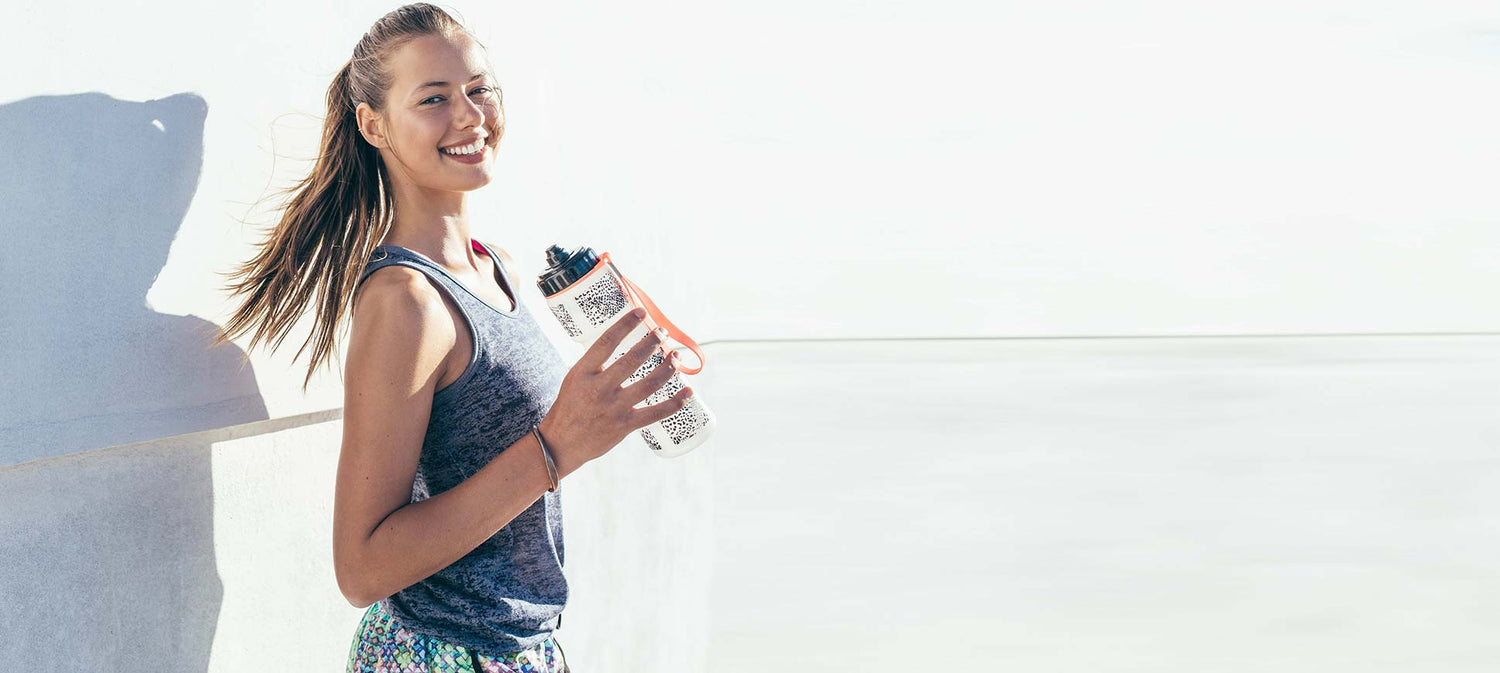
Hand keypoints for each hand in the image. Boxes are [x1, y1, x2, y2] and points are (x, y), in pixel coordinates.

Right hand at [539, 308, 693, 470]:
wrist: (561, 444)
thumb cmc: (570, 407)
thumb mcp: (574, 379)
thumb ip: (596, 364)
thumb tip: (623, 342)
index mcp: (583, 373)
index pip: (607, 342)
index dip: (626, 324)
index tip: (641, 312)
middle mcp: (598, 389)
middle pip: (632, 359)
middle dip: (652, 342)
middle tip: (663, 333)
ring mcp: (613, 408)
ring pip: (649, 384)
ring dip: (668, 368)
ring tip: (676, 357)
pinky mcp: (625, 426)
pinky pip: (656, 412)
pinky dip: (676, 402)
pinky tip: (688, 392)